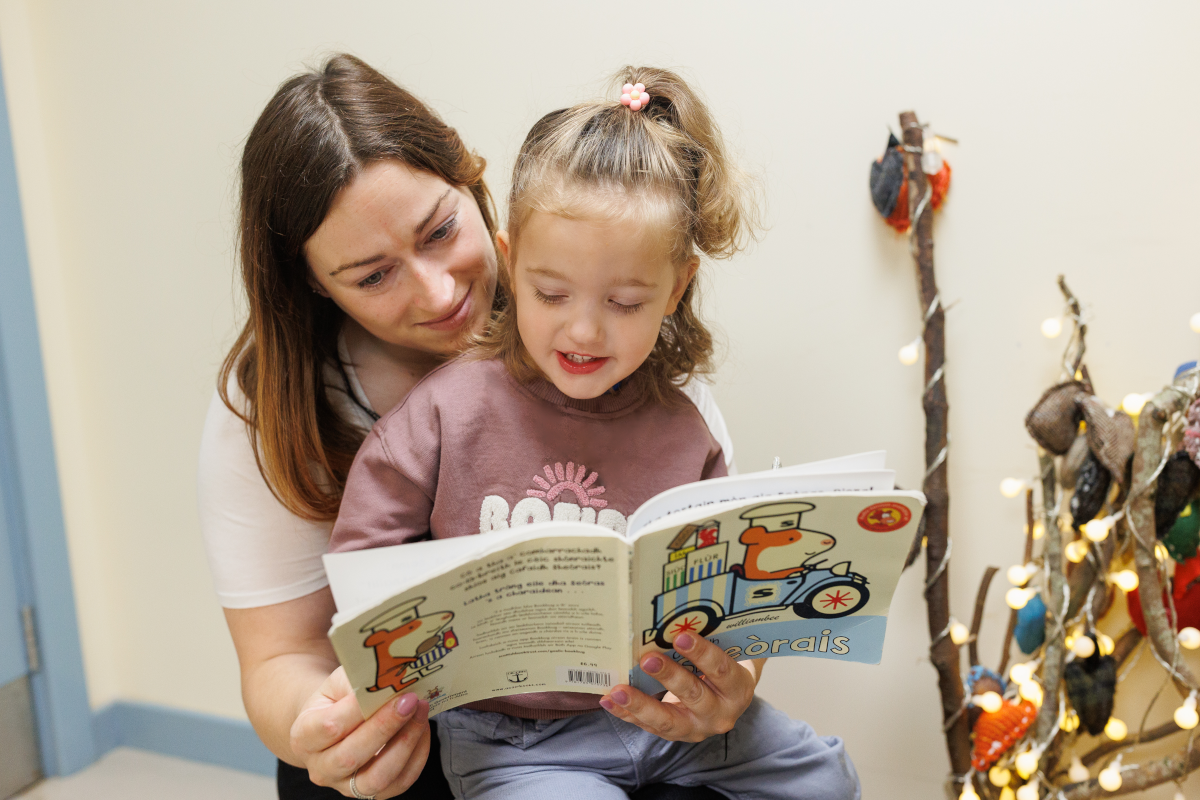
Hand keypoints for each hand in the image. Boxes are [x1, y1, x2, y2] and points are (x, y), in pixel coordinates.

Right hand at [289, 667, 430, 798]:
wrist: (330, 724)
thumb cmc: (336, 699)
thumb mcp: (339, 682)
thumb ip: (359, 683)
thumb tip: (392, 683)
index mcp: (303, 736)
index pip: (330, 726)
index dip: (358, 710)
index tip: (385, 690)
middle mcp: (320, 768)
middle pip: (352, 756)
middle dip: (386, 726)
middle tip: (411, 700)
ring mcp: (344, 786)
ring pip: (377, 778)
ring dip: (405, 744)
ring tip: (420, 714)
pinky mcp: (371, 793)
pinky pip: (399, 783)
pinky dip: (416, 757)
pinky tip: (422, 730)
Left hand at [599, 633, 758, 741]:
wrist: (728, 700)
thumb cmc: (723, 668)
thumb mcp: (726, 655)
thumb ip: (707, 640)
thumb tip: (673, 615)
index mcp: (737, 689)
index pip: (721, 670)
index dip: (702, 653)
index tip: (681, 636)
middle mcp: (720, 713)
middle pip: (694, 694)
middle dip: (669, 676)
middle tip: (647, 658)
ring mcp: (696, 728)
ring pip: (668, 719)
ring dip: (641, 703)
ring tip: (618, 690)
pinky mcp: (675, 734)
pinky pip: (648, 726)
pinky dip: (627, 713)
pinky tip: (609, 701)